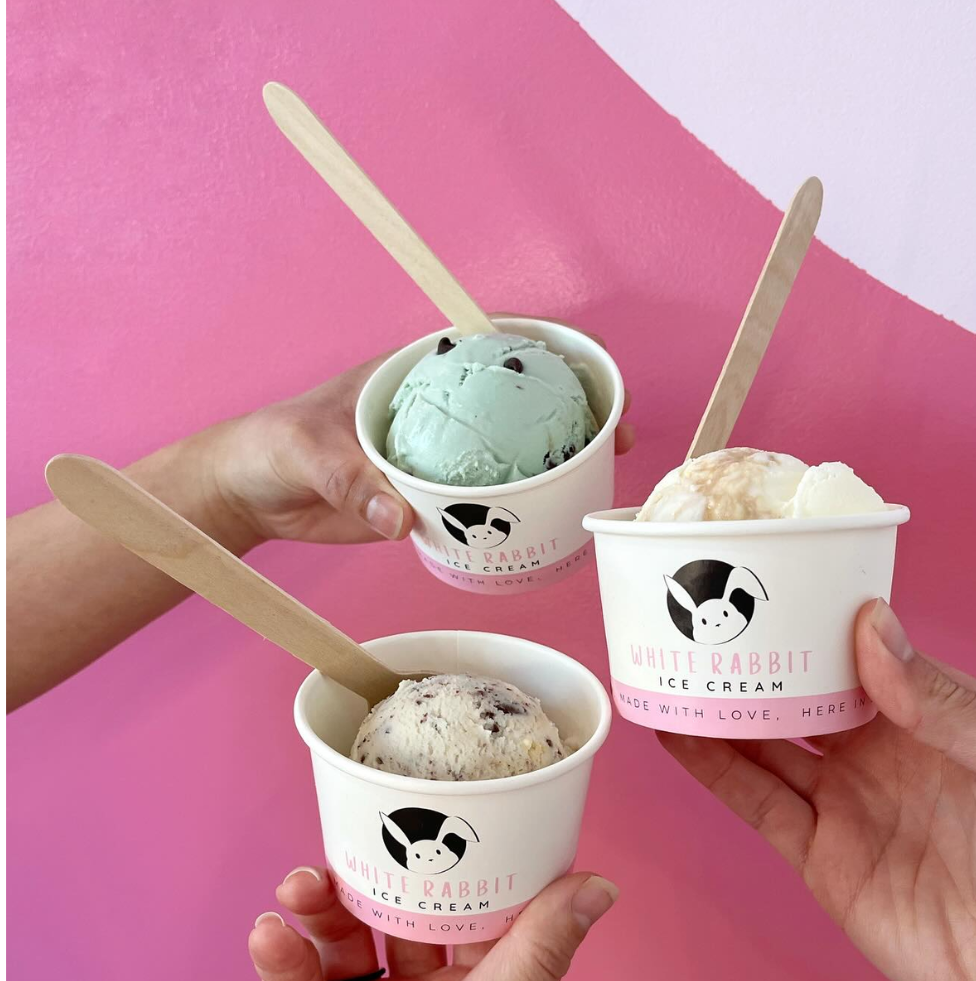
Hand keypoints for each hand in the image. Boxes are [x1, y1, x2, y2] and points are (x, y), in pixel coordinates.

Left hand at [210, 320, 634, 546]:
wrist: (249, 495)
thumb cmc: (273, 446)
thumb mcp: (308, 451)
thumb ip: (352, 481)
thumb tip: (399, 519)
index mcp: (414, 376)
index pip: (492, 348)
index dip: (546, 352)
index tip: (591, 370)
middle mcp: (436, 412)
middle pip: (518, 404)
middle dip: (571, 413)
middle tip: (612, 439)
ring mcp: (438, 458)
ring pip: (509, 455)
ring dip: (554, 466)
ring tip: (596, 481)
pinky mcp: (429, 501)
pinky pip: (482, 505)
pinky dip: (515, 512)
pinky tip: (547, 523)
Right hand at [232, 866, 617, 980]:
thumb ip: (531, 960)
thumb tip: (600, 888)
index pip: (482, 922)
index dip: (478, 870)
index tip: (473, 812)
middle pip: (403, 914)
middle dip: (384, 874)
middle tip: (374, 832)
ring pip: (341, 929)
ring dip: (320, 897)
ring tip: (305, 884)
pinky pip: (287, 965)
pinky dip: (277, 944)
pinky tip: (273, 934)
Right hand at [661, 600, 975, 980]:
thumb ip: (945, 698)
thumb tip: (872, 628)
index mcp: (934, 716)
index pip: (858, 656)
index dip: (812, 625)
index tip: (765, 591)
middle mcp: (883, 754)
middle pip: (801, 696)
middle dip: (756, 663)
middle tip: (700, 625)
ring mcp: (848, 805)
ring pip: (767, 744)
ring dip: (721, 710)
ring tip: (672, 670)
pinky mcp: (822, 858)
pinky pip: (757, 803)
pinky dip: (714, 769)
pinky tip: (678, 735)